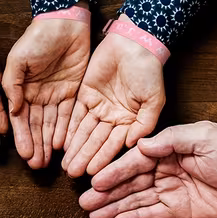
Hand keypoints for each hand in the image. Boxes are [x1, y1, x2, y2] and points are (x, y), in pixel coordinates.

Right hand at [3, 17, 89, 168]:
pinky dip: (66, 130)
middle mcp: (37, 96)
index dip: (22, 138)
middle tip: (37, 166)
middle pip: (37, 126)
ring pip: (52, 125)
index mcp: (21, 90)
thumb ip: (12, 86)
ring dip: (50, 143)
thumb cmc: (37, 37)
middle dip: (37, 146)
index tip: (24, 155)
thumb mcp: (18, 60)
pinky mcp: (73, 92)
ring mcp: (55, 95)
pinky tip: (64, 145)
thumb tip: (13, 112)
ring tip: (49, 162)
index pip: (21, 119)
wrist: (64, 21)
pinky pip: (69, 115)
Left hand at [63, 32, 164, 177]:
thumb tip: (132, 146)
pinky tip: (62, 144)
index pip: (114, 144)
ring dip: (75, 148)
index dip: (103, 158)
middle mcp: (113, 117)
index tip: (93, 174)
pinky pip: (75, 115)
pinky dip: (69, 129)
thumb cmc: (149, 70)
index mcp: (130, 121)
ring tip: (66, 165)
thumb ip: (144, 124)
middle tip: (72, 174)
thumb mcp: (154, 100)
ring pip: (84, 131)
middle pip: (96, 141)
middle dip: (85, 157)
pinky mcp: (85, 94)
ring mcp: (98, 106)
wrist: (134, 42)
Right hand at [80, 121, 216, 217]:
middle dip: (106, 195)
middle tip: (84, 206)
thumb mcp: (204, 137)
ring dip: (114, 210)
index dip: (114, 174)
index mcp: (166, 151)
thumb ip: (173, 139)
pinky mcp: (179, 211)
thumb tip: (141, 143)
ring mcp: (170, 193)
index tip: (94, 183)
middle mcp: (163, 172)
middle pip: (129, 185)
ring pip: (136, 203)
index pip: (134, 163)